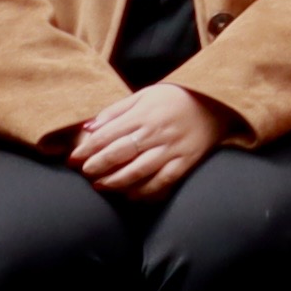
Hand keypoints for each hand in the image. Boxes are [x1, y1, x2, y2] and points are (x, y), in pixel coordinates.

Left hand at [66, 81, 223, 198]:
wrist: (217, 101)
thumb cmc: (176, 98)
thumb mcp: (145, 95)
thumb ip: (116, 111)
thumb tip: (88, 128)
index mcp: (144, 114)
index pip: (107, 135)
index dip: (86, 149)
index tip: (73, 159)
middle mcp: (157, 132)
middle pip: (119, 153)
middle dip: (97, 166)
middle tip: (85, 173)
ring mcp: (173, 148)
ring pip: (139, 170)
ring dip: (116, 181)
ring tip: (101, 185)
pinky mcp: (187, 161)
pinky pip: (163, 180)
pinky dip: (145, 191)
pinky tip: (131, 195)